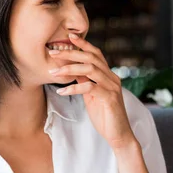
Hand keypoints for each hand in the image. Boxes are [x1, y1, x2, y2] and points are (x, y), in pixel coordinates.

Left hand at [49, 33, 135, 150]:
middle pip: (92, 58)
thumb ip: (86, 82)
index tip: (68, 37)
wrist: (118, 135)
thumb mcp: (92, 96)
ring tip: (54, 72)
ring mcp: (112, 87)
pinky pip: (90, 87)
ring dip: (69, 69)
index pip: (96, 54)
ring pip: (90, 69)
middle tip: (53, 52)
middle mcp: (112, 78)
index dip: (83, 44)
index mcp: (109, 75)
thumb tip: (73, 70)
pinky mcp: (110, 98)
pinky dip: (74, 88)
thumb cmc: (105, 116)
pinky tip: (62, 91)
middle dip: (71, 53)